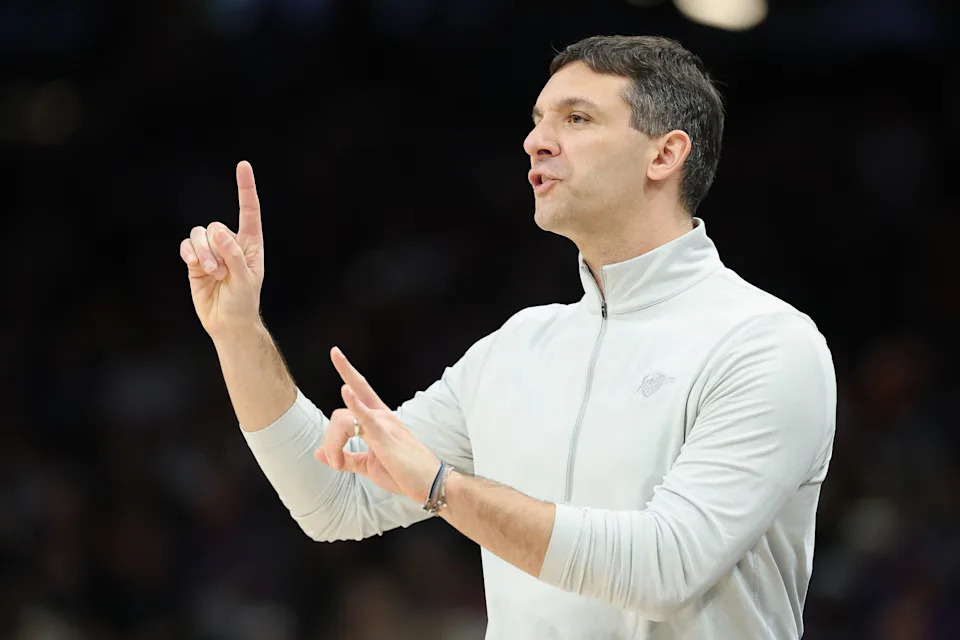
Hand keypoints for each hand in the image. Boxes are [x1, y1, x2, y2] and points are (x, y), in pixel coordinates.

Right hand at [179, 161, 264, 338]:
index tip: (243, 165)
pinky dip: (190, 255)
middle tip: (224, 272)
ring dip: (203, 254)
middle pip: (215, 226)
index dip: (245, 188)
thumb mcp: (246, 280)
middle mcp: (230, 243)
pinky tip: (196, 266)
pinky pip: (186, 246)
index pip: (249, 210)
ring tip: (213, 274)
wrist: (228, 322)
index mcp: (250, 243)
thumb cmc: (244, 301)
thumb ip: (234, 255)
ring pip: (198, 235)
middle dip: (217, 248)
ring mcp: (211, 251)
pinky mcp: (195, 261)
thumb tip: (218, 233)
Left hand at [315, 347, 440, 503]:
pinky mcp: (385, 436)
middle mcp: (383, 416)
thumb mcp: (370, 465)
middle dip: (344, 374)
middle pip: (351, 396)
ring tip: (338, 464)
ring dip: (332, 444)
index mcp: (380, 419)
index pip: (361, 389)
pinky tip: (345, 391)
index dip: (348, 371)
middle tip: (334, 364)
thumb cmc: (405, 474)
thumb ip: (346, 457)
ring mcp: (385, 423)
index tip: (336, 353)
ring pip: (343, 419)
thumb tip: (319, 453)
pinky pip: (365, 417)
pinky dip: (353, 404)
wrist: (430, 484)